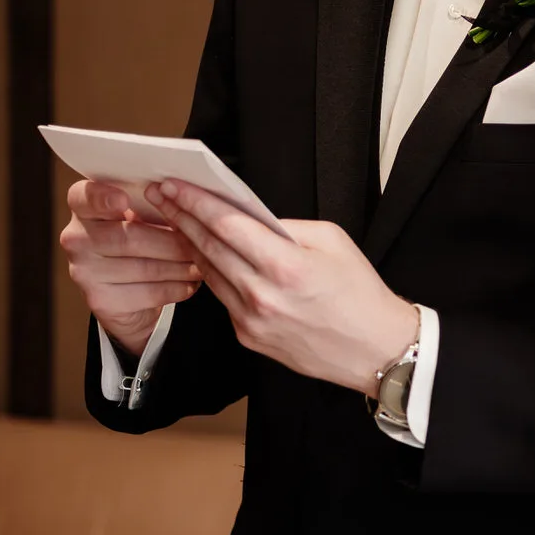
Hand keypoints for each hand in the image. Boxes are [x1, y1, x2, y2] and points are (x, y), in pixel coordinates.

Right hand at [62, 179, 202, 353]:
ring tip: (201, 262)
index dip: (103, 198)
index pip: (85, 197)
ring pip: (144, 268)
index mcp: (84, 208)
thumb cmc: (138, 240)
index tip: (123, 200)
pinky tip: (190, 282)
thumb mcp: (142, 216)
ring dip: (180, 266)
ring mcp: (83, 272)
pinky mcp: (101, 301)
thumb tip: (183, 200)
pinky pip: (148, 293)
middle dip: (172, 241)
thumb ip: (153, 204)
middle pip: (129, 237)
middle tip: (200, 241)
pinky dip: (176, 287)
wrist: (125, 292)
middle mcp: (76, 238)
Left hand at [151, 179, 420, 392]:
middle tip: (160, 196)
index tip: (174, 185)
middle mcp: (263, 295)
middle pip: (208, 247)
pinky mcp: (248, 337)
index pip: (227, 225)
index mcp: (286, 266)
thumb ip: (287, 226)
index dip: (196, 201)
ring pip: (209, 273)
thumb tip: (252, 218)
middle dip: (181, 217)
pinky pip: (223, 298)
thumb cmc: (360, 293)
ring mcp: (251, 320)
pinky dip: (214, 274)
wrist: (374, 349)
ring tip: (177, 222)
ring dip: (190, 245)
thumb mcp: (333, 241)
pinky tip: (209, 258)